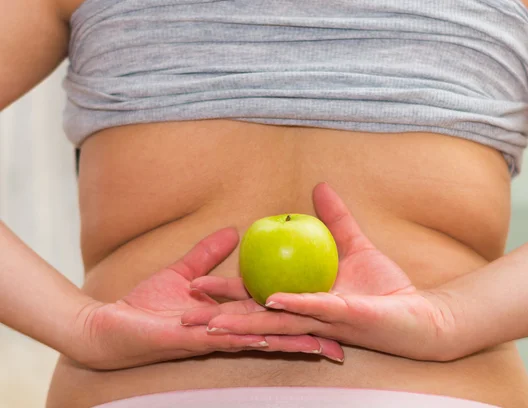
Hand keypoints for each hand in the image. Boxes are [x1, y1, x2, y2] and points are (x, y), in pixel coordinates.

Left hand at [71, 228, 343, 369]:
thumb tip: (233, 231)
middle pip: (278, 335)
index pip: (273, 318)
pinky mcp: (197, 342)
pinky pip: (229, 340)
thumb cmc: (146, 304)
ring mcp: (216, 340)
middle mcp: (230, 332)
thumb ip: (208, 253)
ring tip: (323, 346)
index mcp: (231, 318)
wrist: (109, 327)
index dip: (300, 320)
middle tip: (342, 344)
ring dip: (291, 343)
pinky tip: (273, 338)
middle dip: (309, 340)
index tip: (330, 319)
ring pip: (262, 341)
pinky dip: (252, 338)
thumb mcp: (184, 270)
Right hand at [182, 183, 459, 361]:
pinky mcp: (344, 321)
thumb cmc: (384, 288)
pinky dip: (295, 306)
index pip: (254, 297)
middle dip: (220, 314)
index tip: (191, 283)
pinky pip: (315, 312)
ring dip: (243, 318)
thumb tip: (319, 186)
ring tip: (211, 316)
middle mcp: (306, 316)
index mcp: (303, 302)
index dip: (224, 292)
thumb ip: (336, 219)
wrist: (419, 314)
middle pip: (254, 315)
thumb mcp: (354, 245)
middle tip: (185, 311)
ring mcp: (322, 321)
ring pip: (276, 321)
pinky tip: (275, 300)